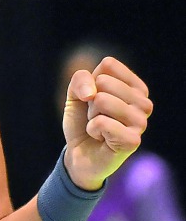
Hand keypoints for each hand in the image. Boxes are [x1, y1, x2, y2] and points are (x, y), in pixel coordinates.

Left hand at [62, 55, 152, 190]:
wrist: (79, 154)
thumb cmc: (82, 122)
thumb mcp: (75, 94)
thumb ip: (80, 79)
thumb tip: (92, 93)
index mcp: (136, 87)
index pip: (109, 65)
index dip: (92, 82)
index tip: (94, 100)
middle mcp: (144, 103)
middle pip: (104, 82)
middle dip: (90, 102)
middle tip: (96, 117)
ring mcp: (141, 122)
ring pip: (102, 100)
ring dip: (91, 116)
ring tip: (99, 128)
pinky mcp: (133, 140)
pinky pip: (101, 122)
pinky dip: (92, 129)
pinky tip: (101, 139)